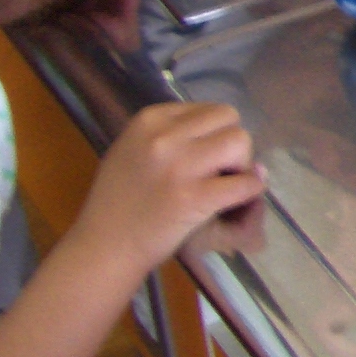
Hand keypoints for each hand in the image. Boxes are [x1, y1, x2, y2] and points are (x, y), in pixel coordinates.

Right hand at [75, 101, 266, 283]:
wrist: (104, 246)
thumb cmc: (117, 202)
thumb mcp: (132, 150)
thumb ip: (168, 135)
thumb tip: (218, 132)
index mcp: (148, 120)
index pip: (208, 110)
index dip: (215, 133)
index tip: (207, 155)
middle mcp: (163, 137)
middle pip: (228, 118)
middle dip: (233, 143)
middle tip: (222, 169)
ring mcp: (179, 166)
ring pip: (239, 141)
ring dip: (242, 162)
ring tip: (226, 182)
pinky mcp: (194, 197)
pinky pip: (245, 183)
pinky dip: (251, 189)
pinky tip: (240, 198)